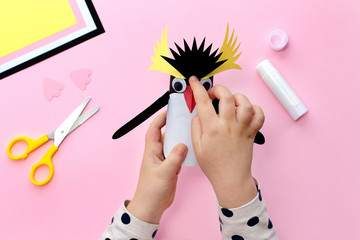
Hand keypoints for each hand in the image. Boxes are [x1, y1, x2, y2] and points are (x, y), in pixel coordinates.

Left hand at [127, 111, 186, 223]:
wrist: (151, 206)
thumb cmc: (151, 190)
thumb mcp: (164, 173)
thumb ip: (174, 159)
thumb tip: (183, 145)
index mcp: (151, 152)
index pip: (153, 130)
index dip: (160, 119)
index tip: (169, 110)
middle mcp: (157, 154)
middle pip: (164, 134)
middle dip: (172, 125)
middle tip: (183, 117)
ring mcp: (164, 160)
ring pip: (172, 144)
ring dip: (179, 137)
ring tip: (189, 130)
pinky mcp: (170, 167)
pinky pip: (177, 154)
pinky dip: (183, 150)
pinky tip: (191, 148)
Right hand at [189, 76, 264, 207]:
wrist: (231, 179)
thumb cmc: (214, 165)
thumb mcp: (197, 147)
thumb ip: (196, 127)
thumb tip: (198, 113)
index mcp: (212, 129)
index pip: (203, 102)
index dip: (197, 88)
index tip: (194, 81)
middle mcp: (228, 126)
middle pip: (227, 96)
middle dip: (218, 89)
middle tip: (213, 94)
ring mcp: (242, 128)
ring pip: (245, 103)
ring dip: (236, 97)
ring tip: (230, 103)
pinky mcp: (252, 133)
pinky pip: (258, 115)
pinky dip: (254, 109)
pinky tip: (245, 112)